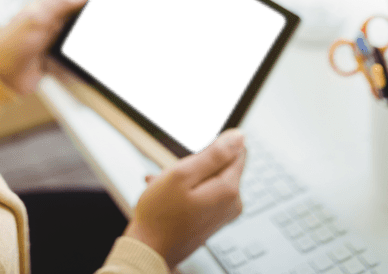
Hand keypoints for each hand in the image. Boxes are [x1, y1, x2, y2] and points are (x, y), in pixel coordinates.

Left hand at [0, 0, 93, 95]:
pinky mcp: (57, 60)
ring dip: (87, 46)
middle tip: (103, 25)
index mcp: (48, 7)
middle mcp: (53, 22)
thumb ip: (61, 2)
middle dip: (94, 23)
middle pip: (83, 18)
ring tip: (94, 50)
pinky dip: (80, 65)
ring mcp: (55, 41)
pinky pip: (76, 60)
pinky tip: (86, 68)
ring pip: (82, 40)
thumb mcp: (37, 18)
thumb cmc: (10, 45)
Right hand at [124, 129, 246, 267]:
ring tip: (163, 185)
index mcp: (229, 190)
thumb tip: (239, 137)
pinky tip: (165, 195)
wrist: (148, 250)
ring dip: (186, 178)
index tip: (192, 158)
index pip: (237, 151)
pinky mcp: (212, 220)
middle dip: (196, 165)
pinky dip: (185, 191)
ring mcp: (222, 214)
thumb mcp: (182, 174)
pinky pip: (203, 194)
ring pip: (208, 179)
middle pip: (221, 166)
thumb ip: (214, 154)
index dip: (212, 147)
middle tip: (173, 175)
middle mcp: (232, 203)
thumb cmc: (160, 214)